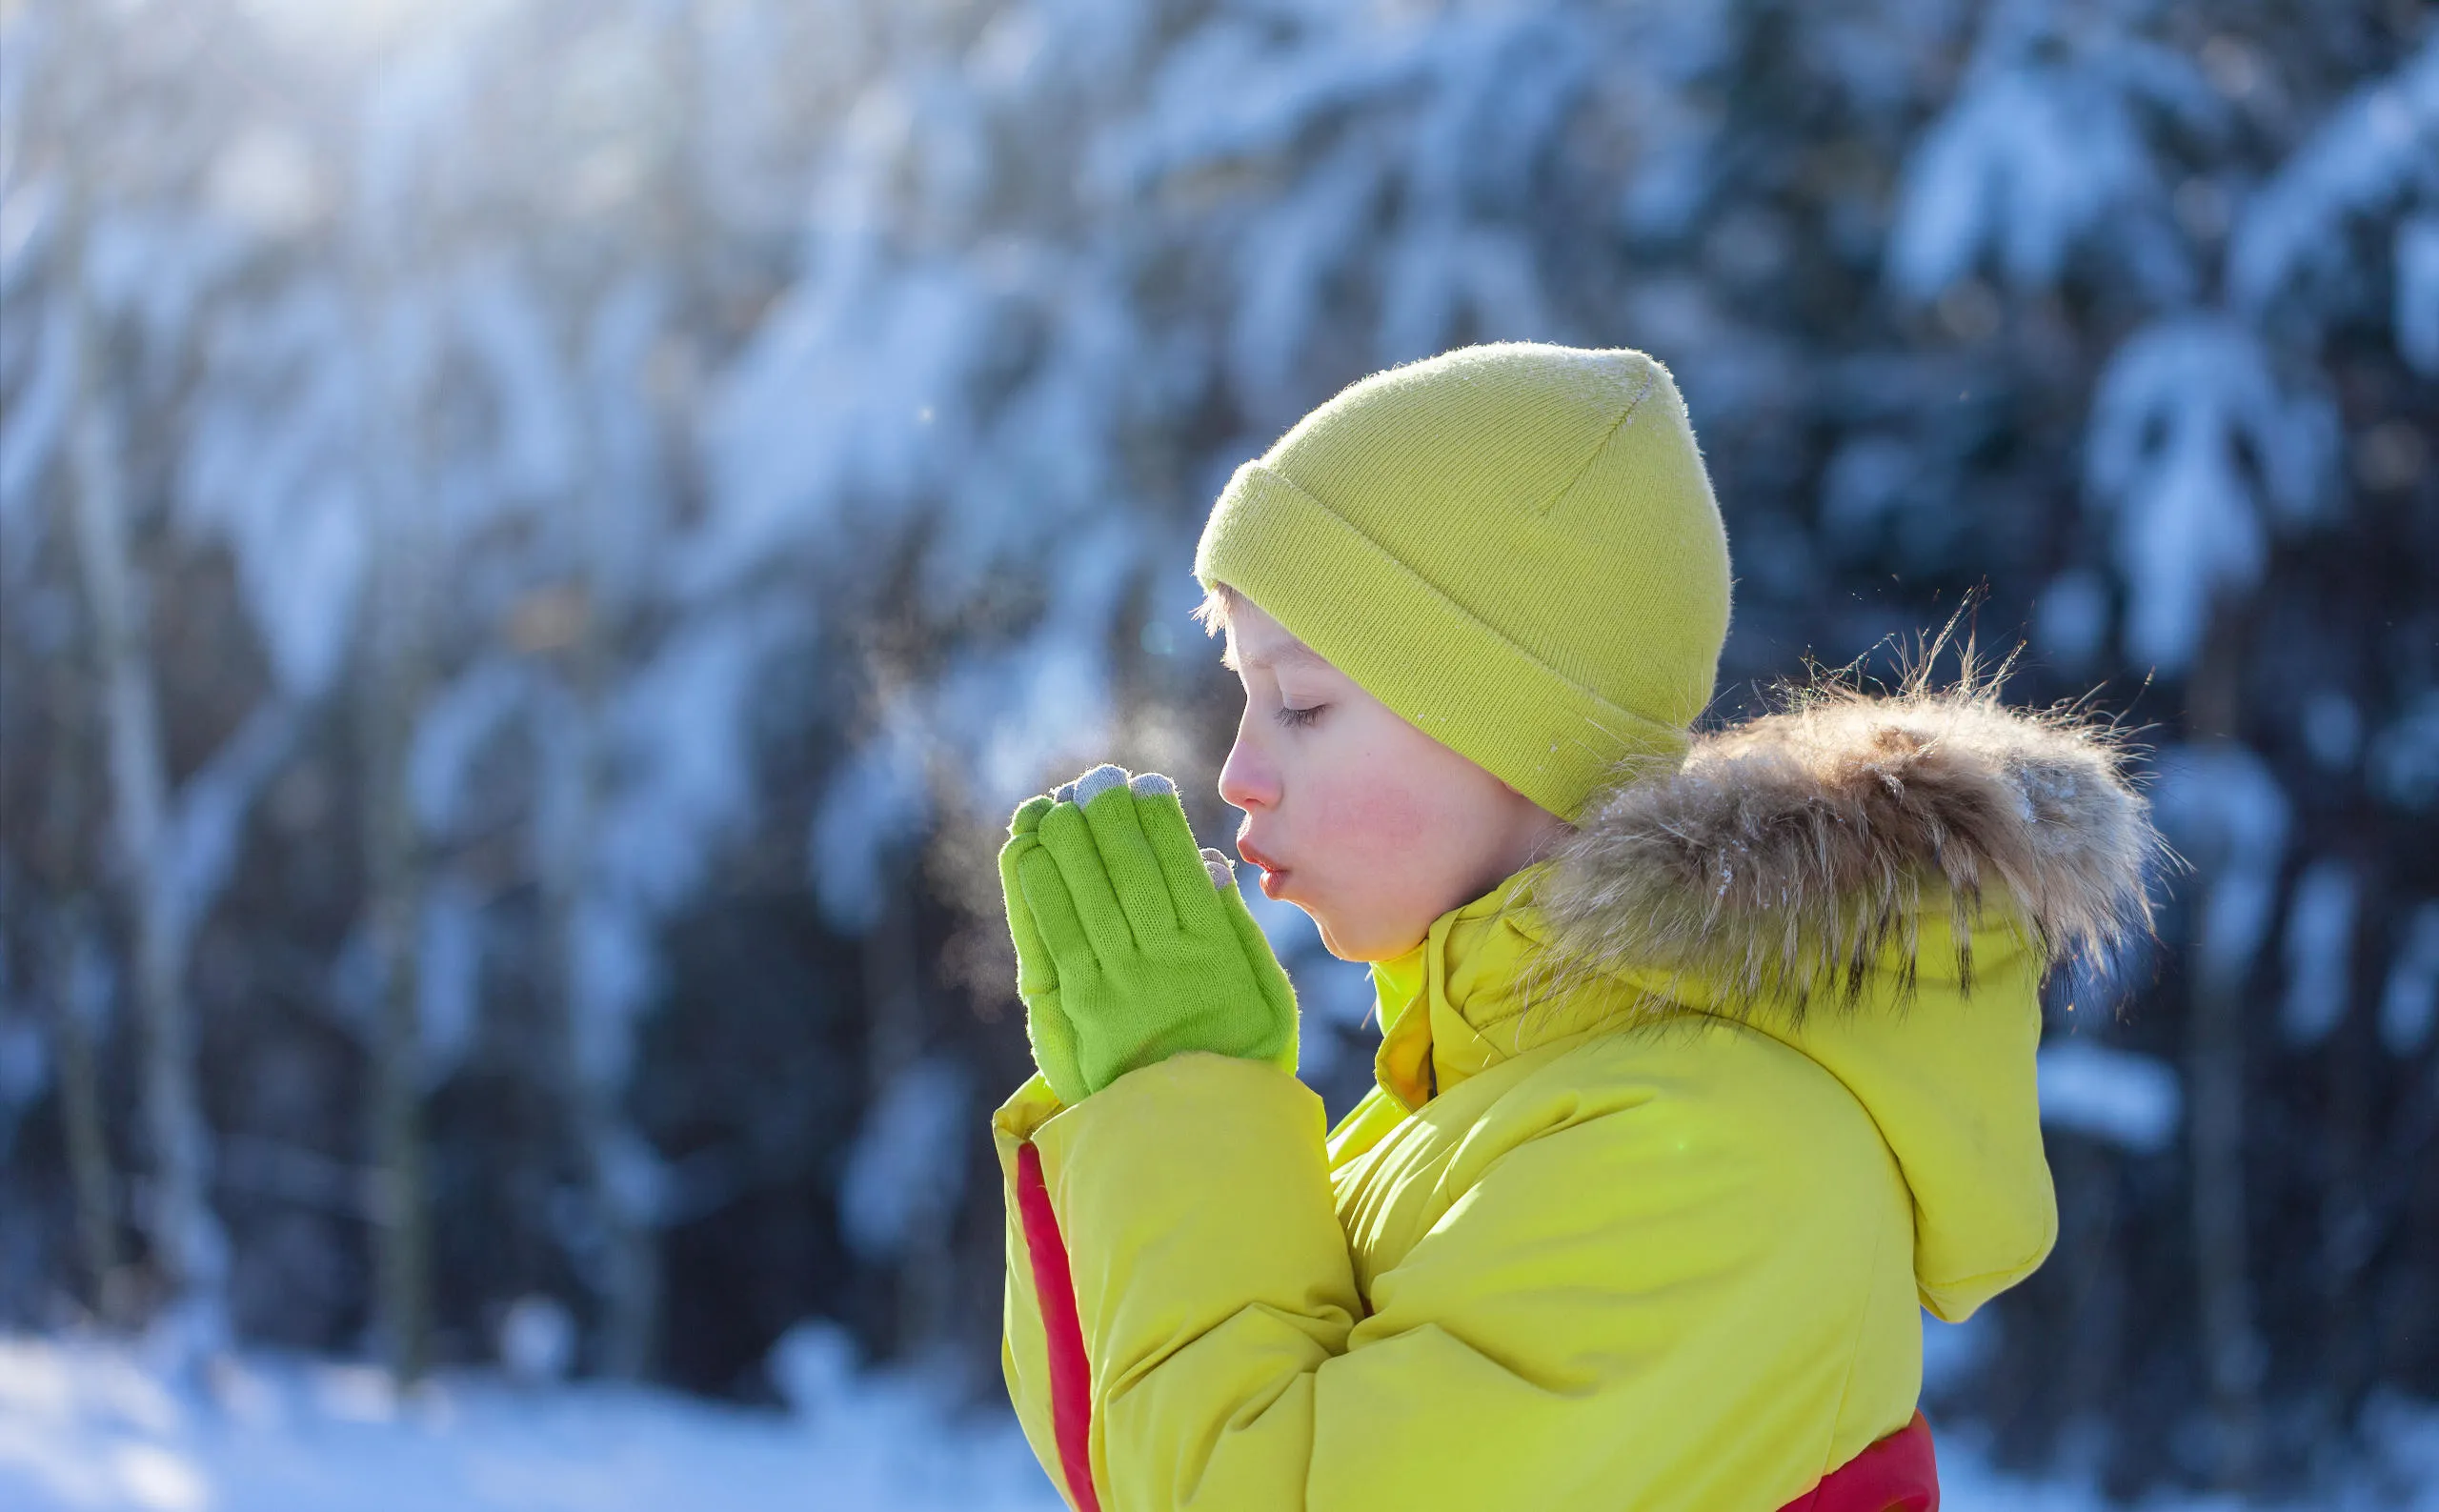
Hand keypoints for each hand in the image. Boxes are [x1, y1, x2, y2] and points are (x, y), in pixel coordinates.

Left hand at [998, 764, 1298, 1103]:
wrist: (1195, 1143)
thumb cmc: (1241, 1064)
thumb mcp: (1265, 999)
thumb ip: (1238, 931)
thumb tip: (1211, 866)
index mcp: (1207, 953)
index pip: (1175, 866)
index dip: (1155, 820)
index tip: (1143, 783)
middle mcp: (1153, 962)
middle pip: (1121, 872)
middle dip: (1105, 820)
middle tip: (1093, 781)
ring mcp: (1107, 985)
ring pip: (1077, 895)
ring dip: (1061, 843)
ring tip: (1051, 805)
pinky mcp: (1070, 1009)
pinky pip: (1044, 935)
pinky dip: (1031, 890)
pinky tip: (1024, 852)